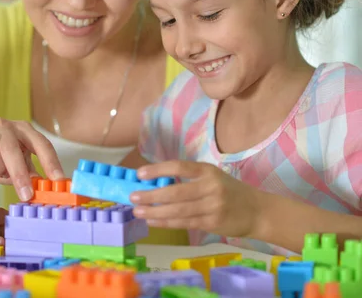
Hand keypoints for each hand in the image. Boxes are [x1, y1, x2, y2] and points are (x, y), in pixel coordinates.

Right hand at [0, 118, 65, 200]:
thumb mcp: (19, 166)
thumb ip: (32, 175)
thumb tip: (46, 189)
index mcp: (24, 130)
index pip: (41, 143)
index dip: (50, 162)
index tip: (58, 180)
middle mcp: (4, 126)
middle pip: (12, 148)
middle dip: (20, 174)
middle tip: (26, 195)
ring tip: (0, 174)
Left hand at [130, 161, 261, 237]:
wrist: (257, 211)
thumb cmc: (228, 191)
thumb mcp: (212, 177)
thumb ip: (189, 178)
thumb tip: (154, 182)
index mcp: (208, 171)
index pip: (179, 167)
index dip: (158, 170)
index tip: (140, 174)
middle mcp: (210, 187)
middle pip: (175, 191)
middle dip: (151, 195)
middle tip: (133, 197)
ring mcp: (212, 206)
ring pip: (177, 210)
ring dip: (154, 212)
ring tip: (138, 211)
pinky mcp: (212, 223)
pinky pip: (184, 223)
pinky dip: (166, 223)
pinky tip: (152, 221)